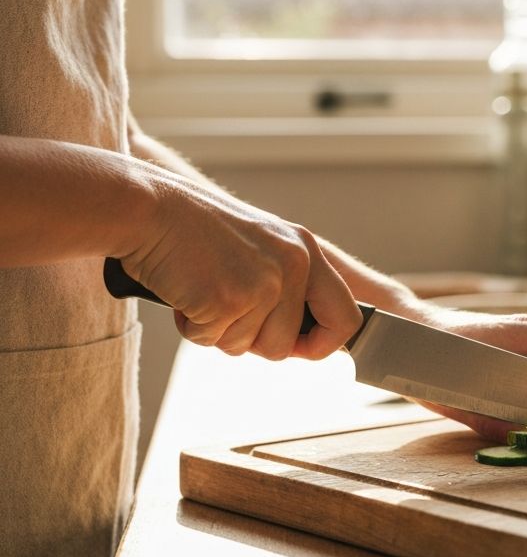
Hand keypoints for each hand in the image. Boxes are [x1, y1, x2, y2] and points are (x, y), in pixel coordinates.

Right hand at [120, 169, 363, 359]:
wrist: (149, 208)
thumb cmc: (196, 231)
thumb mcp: (261, 245)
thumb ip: (287, 284)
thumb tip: (304, 340)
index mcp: (306, 250)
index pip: (346, 316)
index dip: (324, 344)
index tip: (299, 348)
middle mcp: (293, 264)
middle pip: (286, 345)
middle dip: (254, 342)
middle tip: (226, 309)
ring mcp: (263, 282)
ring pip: (247, 347)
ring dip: (218, 331)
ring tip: (202, 288)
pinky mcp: (228, 299)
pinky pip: (211, 341)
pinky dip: (191, 326)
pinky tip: (185, 290)